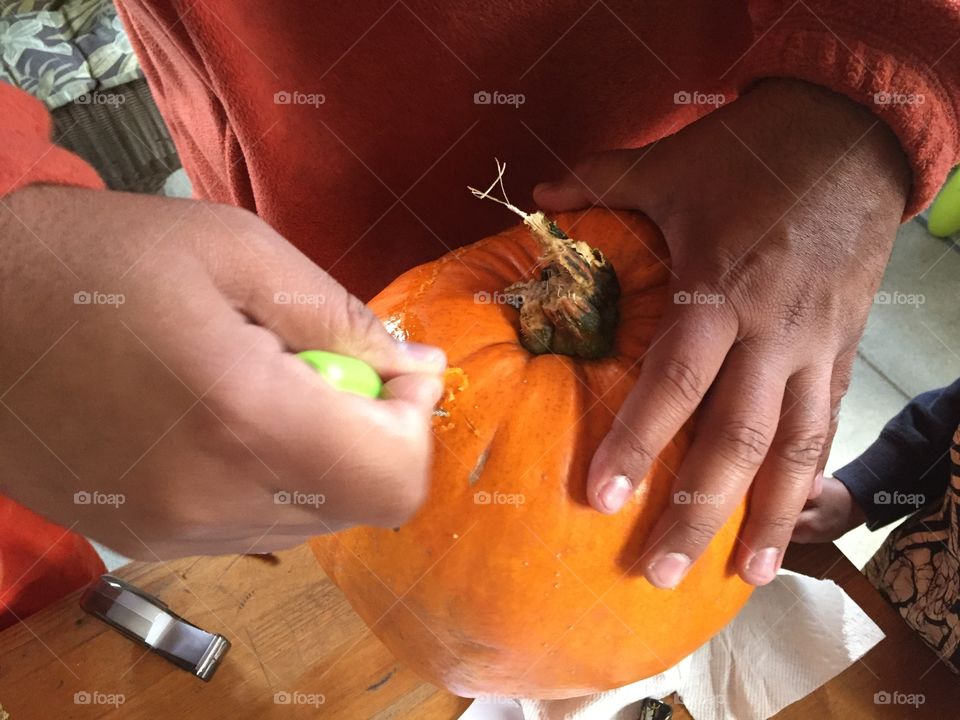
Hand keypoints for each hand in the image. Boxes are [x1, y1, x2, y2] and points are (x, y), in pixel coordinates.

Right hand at [0, 186, 444, 558]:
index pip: (394, 478)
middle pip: (359, 501)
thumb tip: (418, 366)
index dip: (415, 423)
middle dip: (367, 432)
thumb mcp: (240, 251)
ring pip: (308, 518)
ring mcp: (172, 531)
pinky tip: (221, 418)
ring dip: (317, 456)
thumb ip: (342, 319)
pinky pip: (250, 524)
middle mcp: (211, 497)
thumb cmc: (100, 258)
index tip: (397, 371)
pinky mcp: (144, 539)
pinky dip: (266, 477)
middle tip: (322, 363)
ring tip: (260, 384)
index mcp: (244, 418)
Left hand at [535, 79, 909, 586]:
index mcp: (718, 291)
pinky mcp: (842, 350)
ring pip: (793, 447)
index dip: (639, 441)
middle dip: (698, 510)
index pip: (674, 383)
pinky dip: (809, 476)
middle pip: (735, 438)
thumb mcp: (670, 164)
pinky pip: (826, 423)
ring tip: (743, 576)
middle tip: (659, 570)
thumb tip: (536, 200)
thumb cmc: (751, 154)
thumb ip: (600, 183)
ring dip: (767, 516)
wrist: (851, 137)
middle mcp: (769, 334)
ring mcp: (813, 347)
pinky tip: (791, 518)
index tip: (603, 498)